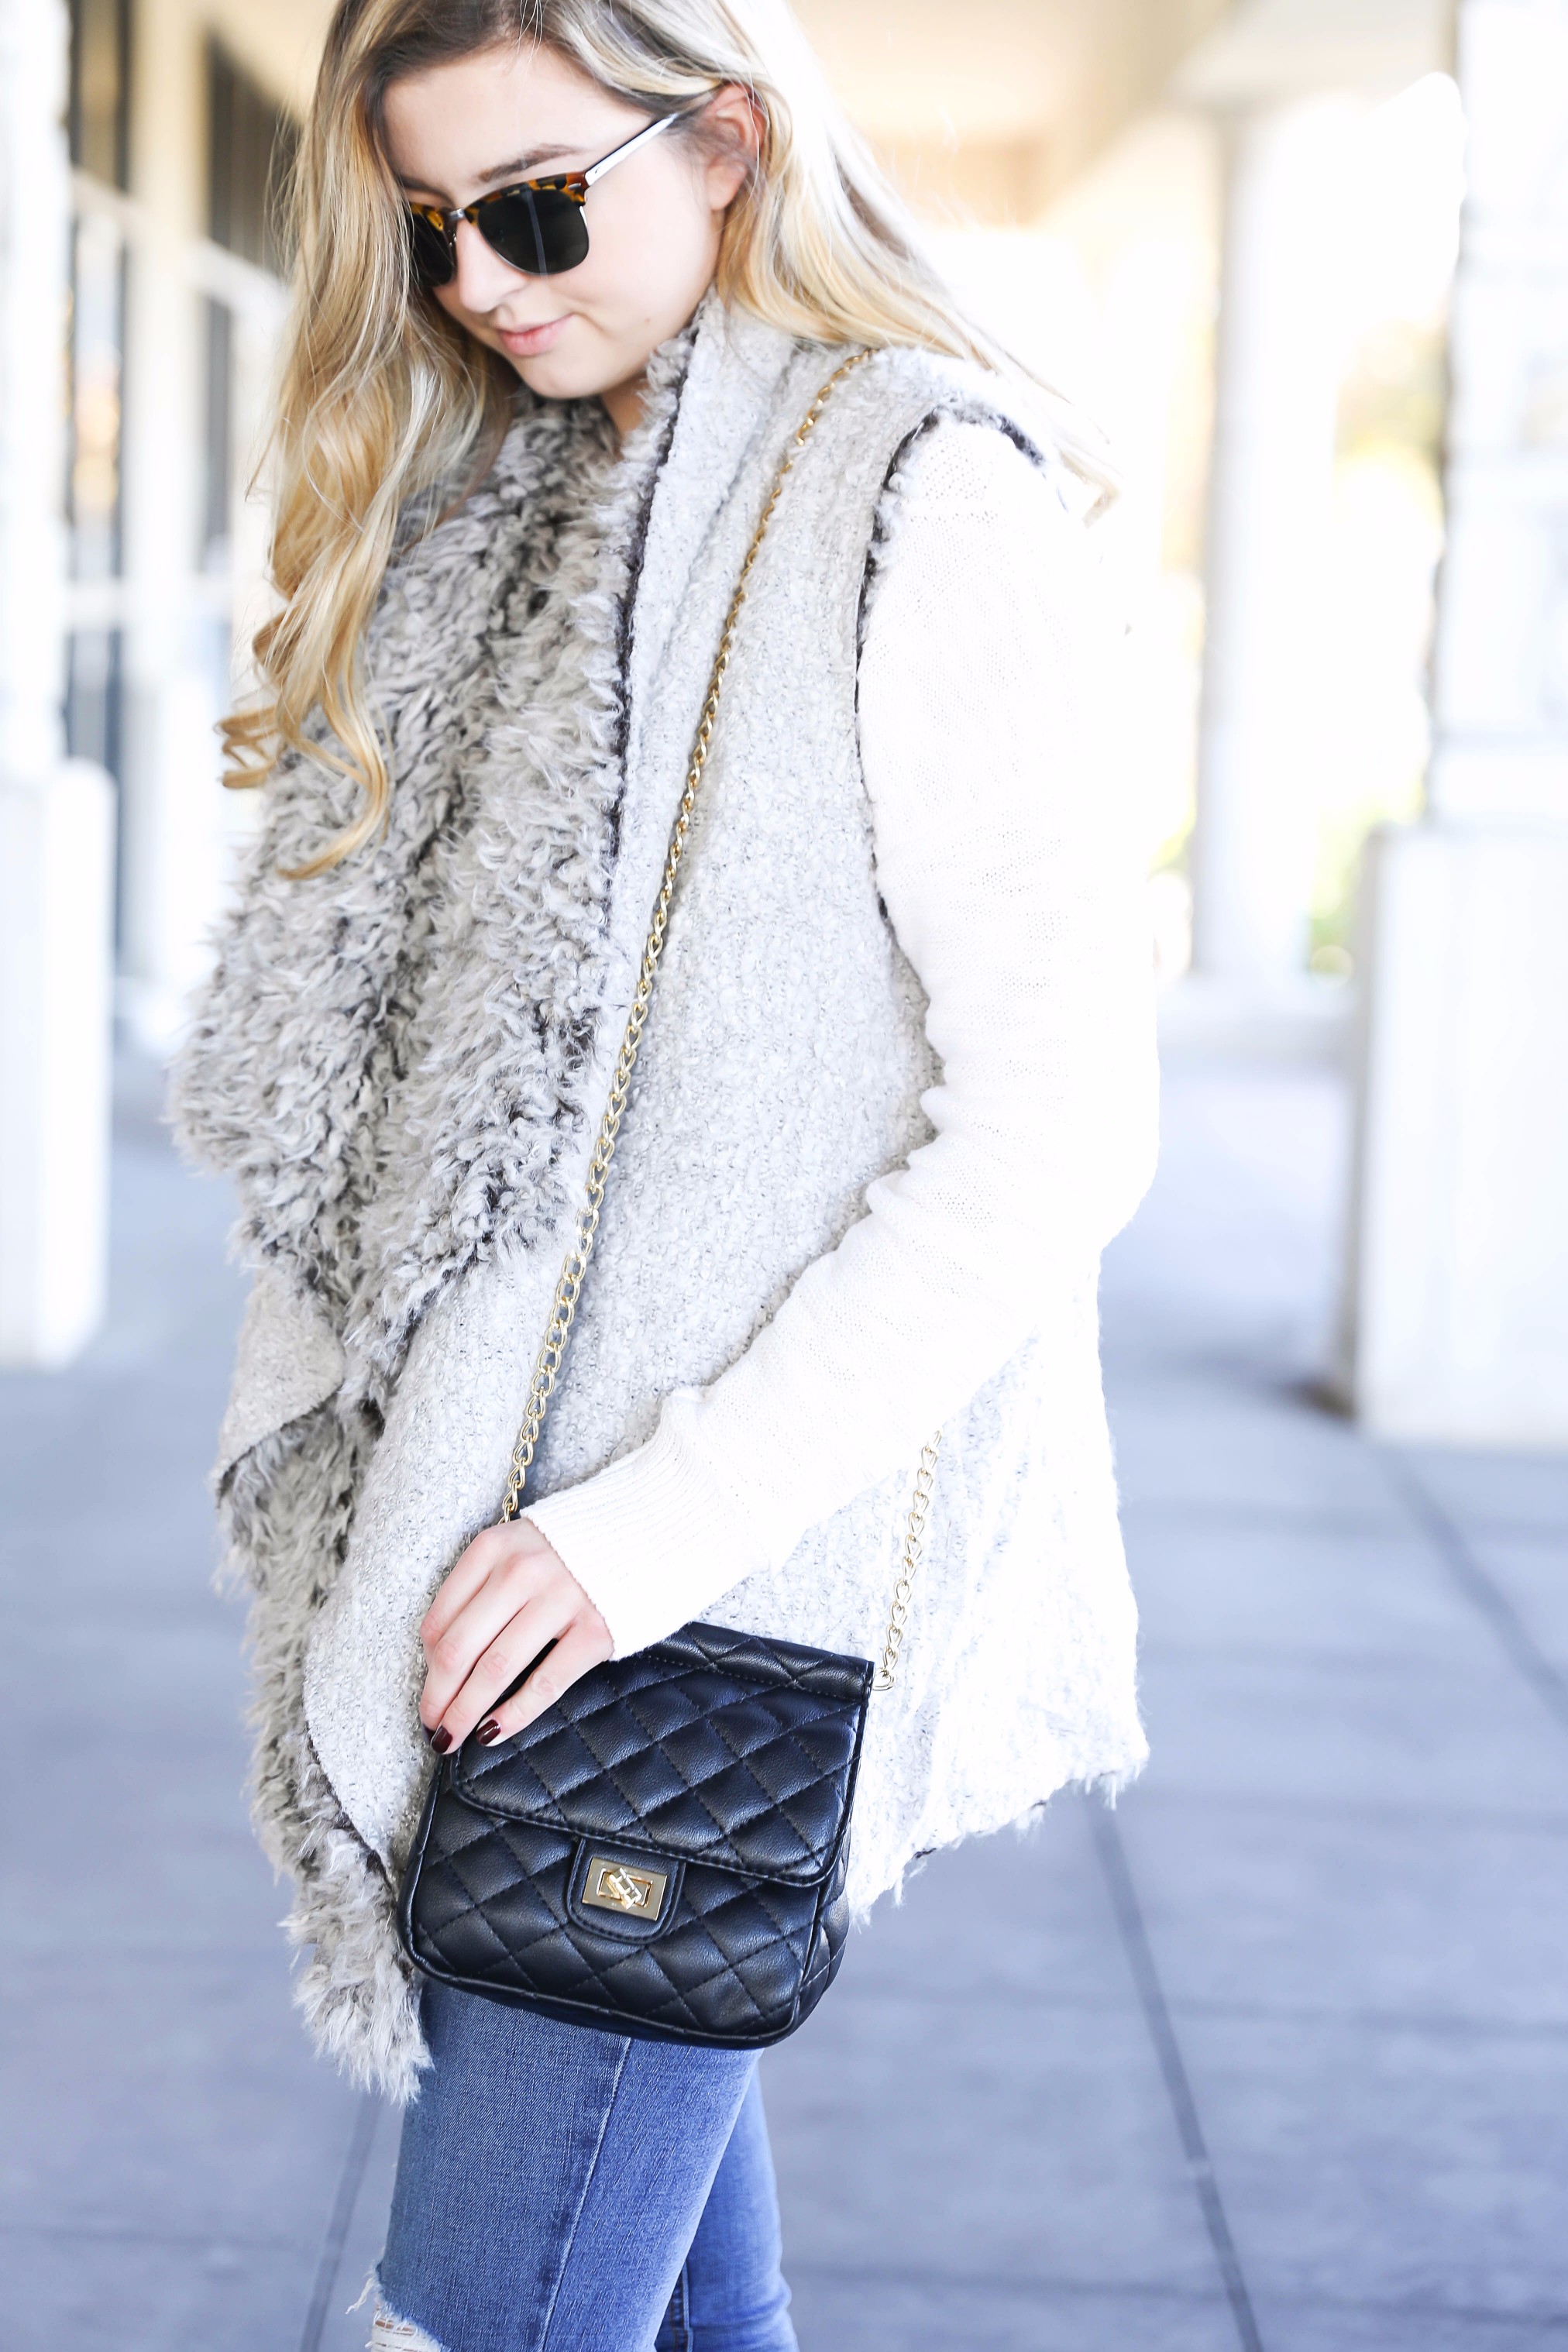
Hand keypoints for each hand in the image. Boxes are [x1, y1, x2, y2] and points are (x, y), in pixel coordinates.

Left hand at [418, 1517, 611, 1754]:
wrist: (647, 1530)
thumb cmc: (570, 1550)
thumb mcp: (516, 1549)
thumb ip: (479, 1589)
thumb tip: (438, 1657)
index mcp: (493, 1548)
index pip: (440, 1619)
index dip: (425, 1666)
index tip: (427, 1692)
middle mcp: (522, 1571)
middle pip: (459, 1649)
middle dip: (437, 1697)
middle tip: (430, 1727)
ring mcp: (561, 1600)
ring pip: (495, 1669)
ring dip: (464, 1711)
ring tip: (451, 1737)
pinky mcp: (594, 1630)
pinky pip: (544, 1683)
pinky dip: (513, 1714)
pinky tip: (493, 1733)